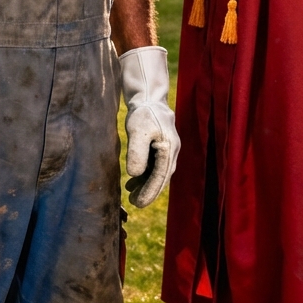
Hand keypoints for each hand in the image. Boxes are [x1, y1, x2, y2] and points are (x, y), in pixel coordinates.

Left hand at [119, 46, 179, 207]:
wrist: (149, 98)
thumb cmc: (143, 113)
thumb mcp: (137, 131)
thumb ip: (137, 152)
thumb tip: (135, 175)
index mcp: (169, 150)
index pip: (159, 177)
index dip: (149, 192)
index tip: (138, 203)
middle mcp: (171, 153)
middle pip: (160, 178)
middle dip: (148, 192)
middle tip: (134, 203)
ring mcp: (167, 150)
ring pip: (157, 173)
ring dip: (145, 184)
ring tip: (130, 194)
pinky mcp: (161, 147)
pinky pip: (154, 165)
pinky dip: (145, 174)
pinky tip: (133, 180)